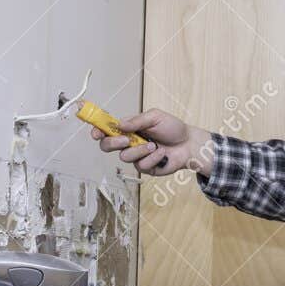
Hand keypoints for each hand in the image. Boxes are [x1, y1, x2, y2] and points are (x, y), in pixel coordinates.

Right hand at [96, 108, 214, 177]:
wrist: (188, 144)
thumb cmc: (173, 128)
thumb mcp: (155, 117)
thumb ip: (137, 120)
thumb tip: (119, 124)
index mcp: (128, 128)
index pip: (106, 129)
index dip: (97, 131)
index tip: (96, 133)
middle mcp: (128, 142)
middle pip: (107, 146)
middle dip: (113, 143)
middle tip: (126, 140)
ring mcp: (136, 156)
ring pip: (124, 157)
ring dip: (140, 150)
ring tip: (154, 145)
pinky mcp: (145, 168)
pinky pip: (141, 165)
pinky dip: (153, 158)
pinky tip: (162, 154)